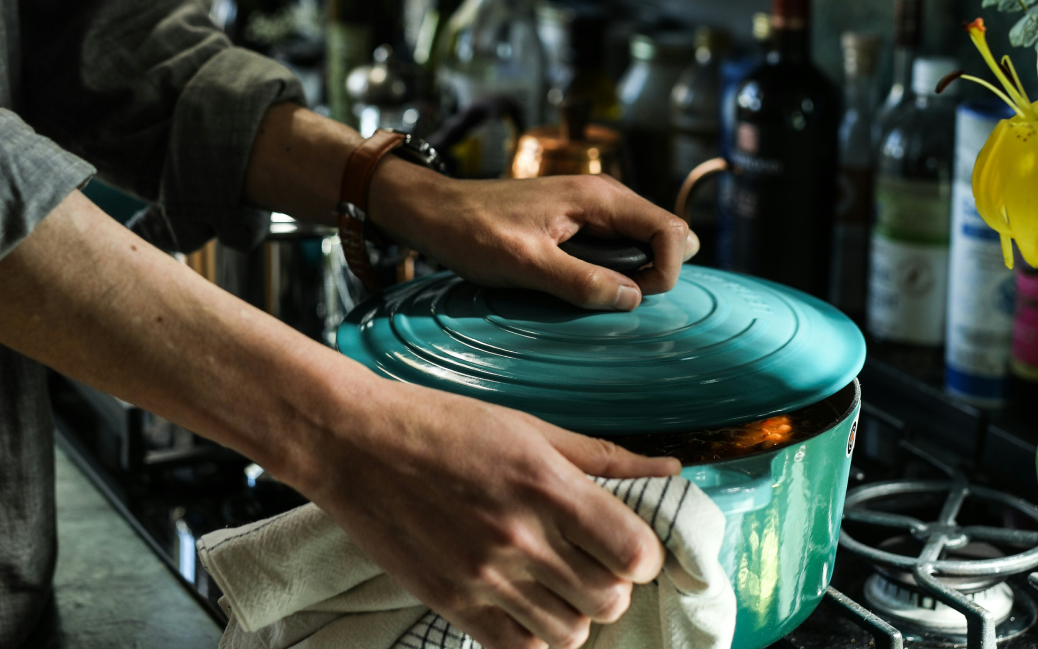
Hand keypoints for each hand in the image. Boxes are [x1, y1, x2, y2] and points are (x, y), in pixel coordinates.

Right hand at [307, 378, 681, 648]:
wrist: (353, 444)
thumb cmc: (443, 425)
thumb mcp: (528, 426)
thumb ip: (603, 456)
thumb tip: (671, 468)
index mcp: (545, 484)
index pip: (633, 551)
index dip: (642, 552)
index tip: (626, 542)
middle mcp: (519, 536)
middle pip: (608, 599)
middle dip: (612, 584)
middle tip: (591, 561)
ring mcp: (482, 576)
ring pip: (570, 634)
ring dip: (575, 613)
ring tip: (557, 583)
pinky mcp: (449, 602)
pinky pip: (517, 648)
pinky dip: (532, 634)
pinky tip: (524, 603)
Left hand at [371, 166, 698, 310]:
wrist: (436, 212)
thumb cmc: (473, 232)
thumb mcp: (525, 263)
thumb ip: (581, 280)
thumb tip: (632, 298)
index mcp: (599, 198)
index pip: (671, 230)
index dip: (667, 271)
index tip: (633, 298)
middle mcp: (604, 196)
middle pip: (665, 235)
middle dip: (656, 273)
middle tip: (616, 299)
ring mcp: (593, 208)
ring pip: (644, 242)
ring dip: (635, 273)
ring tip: (596, 294)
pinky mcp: (579, 222)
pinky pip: (618, 246)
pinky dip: (615, 270)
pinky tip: (585, 285)